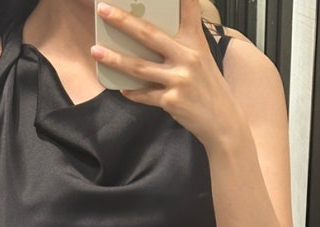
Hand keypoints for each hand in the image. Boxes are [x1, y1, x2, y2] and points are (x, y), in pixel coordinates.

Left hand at [91, 0, 240, 147]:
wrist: (223, 122)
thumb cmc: (208, 88)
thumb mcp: (202, 59)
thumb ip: (180, 45)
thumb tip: (148, 38)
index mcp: (195, 41)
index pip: (188, 8)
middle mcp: (188, 57)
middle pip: (149, 35)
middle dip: (123, 20)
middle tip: (102, 9)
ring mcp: (179, 79)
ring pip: (139, 67)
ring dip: (114, 59)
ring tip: (96, 51)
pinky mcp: (172, 101)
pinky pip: (145, 94)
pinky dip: (132, 92)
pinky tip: (122, 88)